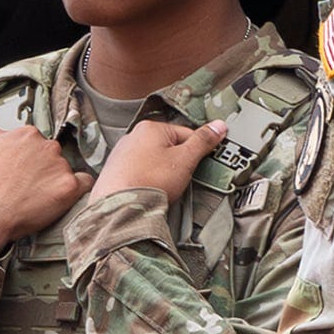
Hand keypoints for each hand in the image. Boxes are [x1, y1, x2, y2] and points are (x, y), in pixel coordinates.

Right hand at [0, 121, 94, 251]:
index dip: (31, 160)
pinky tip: (65, 199)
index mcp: (27, 134)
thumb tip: (8, 135)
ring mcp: (59, 165)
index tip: (25, 173)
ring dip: (57, 182)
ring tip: (38, 200)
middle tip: (29, 188)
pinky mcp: (68, 187)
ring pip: (66, 170)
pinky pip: (85, 184)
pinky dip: (78, 191)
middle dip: (44, 169)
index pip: (38, 143)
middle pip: (54, 155)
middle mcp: (47, 145)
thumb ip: (0, 137)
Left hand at [90, 119, 214, 210]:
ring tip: (164, 188)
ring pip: (153, 162)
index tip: (202, 165)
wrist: (119, 207)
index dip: (198, 151)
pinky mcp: (114, 173)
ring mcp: (121, 155)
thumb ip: (203, 142)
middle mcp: (132, 137)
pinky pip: (139, 173)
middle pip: (168, 148)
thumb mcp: (185, 160)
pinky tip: (150, 192)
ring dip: (162, 174)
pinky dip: (147, 181)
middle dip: (178, 164)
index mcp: (150, 128)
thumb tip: (219, 126)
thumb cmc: (149, 181)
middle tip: (181, 180)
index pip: (186, 134)